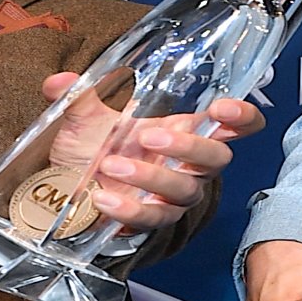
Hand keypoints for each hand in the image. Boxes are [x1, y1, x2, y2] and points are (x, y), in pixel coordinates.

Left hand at [39, 73, 263, 233]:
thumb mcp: (85, 116)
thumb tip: (59, 82)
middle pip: (217, 158)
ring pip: (185, 190)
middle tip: (149, 135)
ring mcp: (172, 195)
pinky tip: (103, 198)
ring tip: (111, 165)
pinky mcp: (150, 218)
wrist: (67, 186)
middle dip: (190, 146)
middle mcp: (187, 164)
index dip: (242, 117)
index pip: (235, 125)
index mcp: (184, 130)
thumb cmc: (93, 146)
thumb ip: (78, 96)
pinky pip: (151, 217)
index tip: (223, 108)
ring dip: (151, 177)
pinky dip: (128, 209)